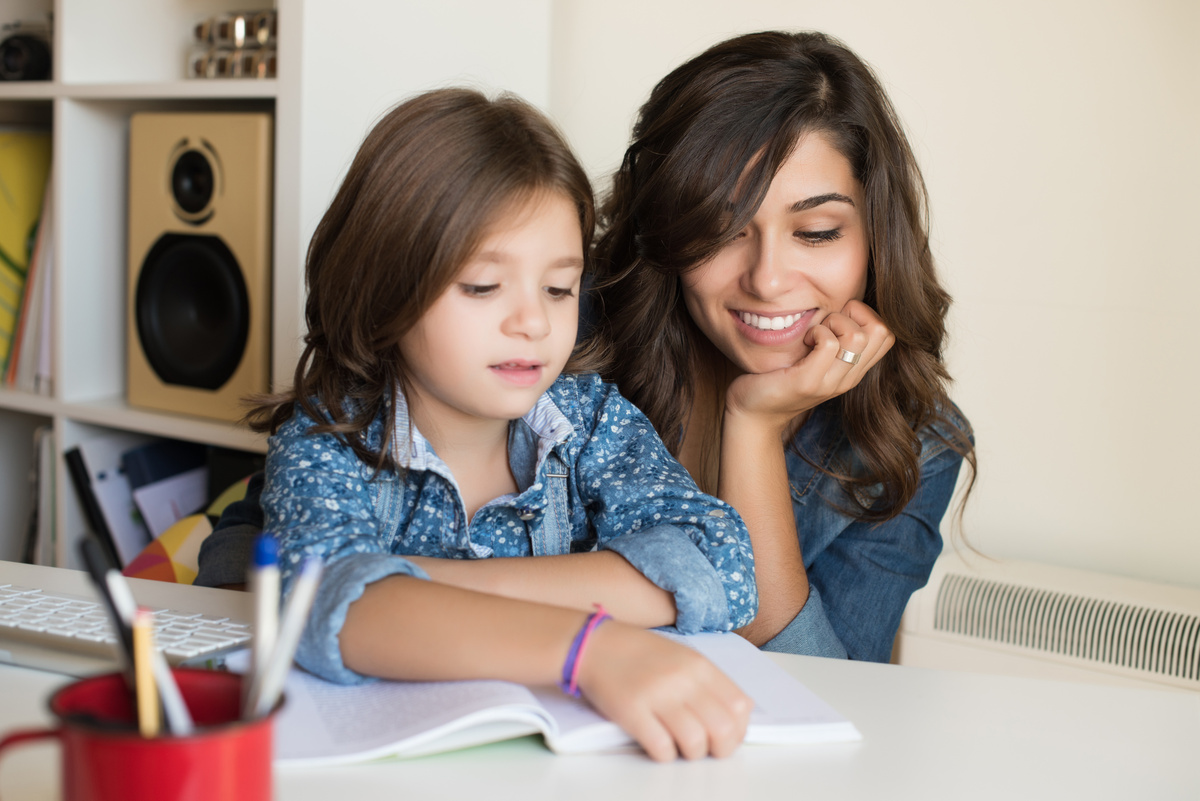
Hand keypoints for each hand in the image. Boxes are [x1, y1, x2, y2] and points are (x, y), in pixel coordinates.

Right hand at [575, 622, 751, 760]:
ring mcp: (657, 695)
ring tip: (681, 747)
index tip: (727, 737)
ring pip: (695, 742)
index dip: (739, 730)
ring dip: (692, 753)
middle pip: (723, 728)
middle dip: (720, 748)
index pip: (739, 706)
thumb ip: (709, 682)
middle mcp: (682, 679)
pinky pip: (662, 748)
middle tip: (707, 749)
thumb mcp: (682, 656)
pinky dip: (665, 754)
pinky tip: (660, 745)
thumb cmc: (640, 654)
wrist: (595, 644)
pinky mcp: (632, 712)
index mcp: (699, 665)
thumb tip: (737, 715)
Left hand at [725, 299, 894, 435]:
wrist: (753, 413)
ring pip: (857, 337)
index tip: (837, 320)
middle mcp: (849, 378)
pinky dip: (816, 332)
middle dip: (854, 314)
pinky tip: (803, 341)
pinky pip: (828, 344)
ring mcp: (831, 383)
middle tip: (827, 323)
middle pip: (881, 331)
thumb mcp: (815, 359)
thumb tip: (842, 305)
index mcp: (854, 371)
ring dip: (833, 322)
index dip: (866, 315)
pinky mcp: (808, 382)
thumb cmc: (779, 378)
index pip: (888, 334)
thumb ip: (834, 340)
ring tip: (814, 333)